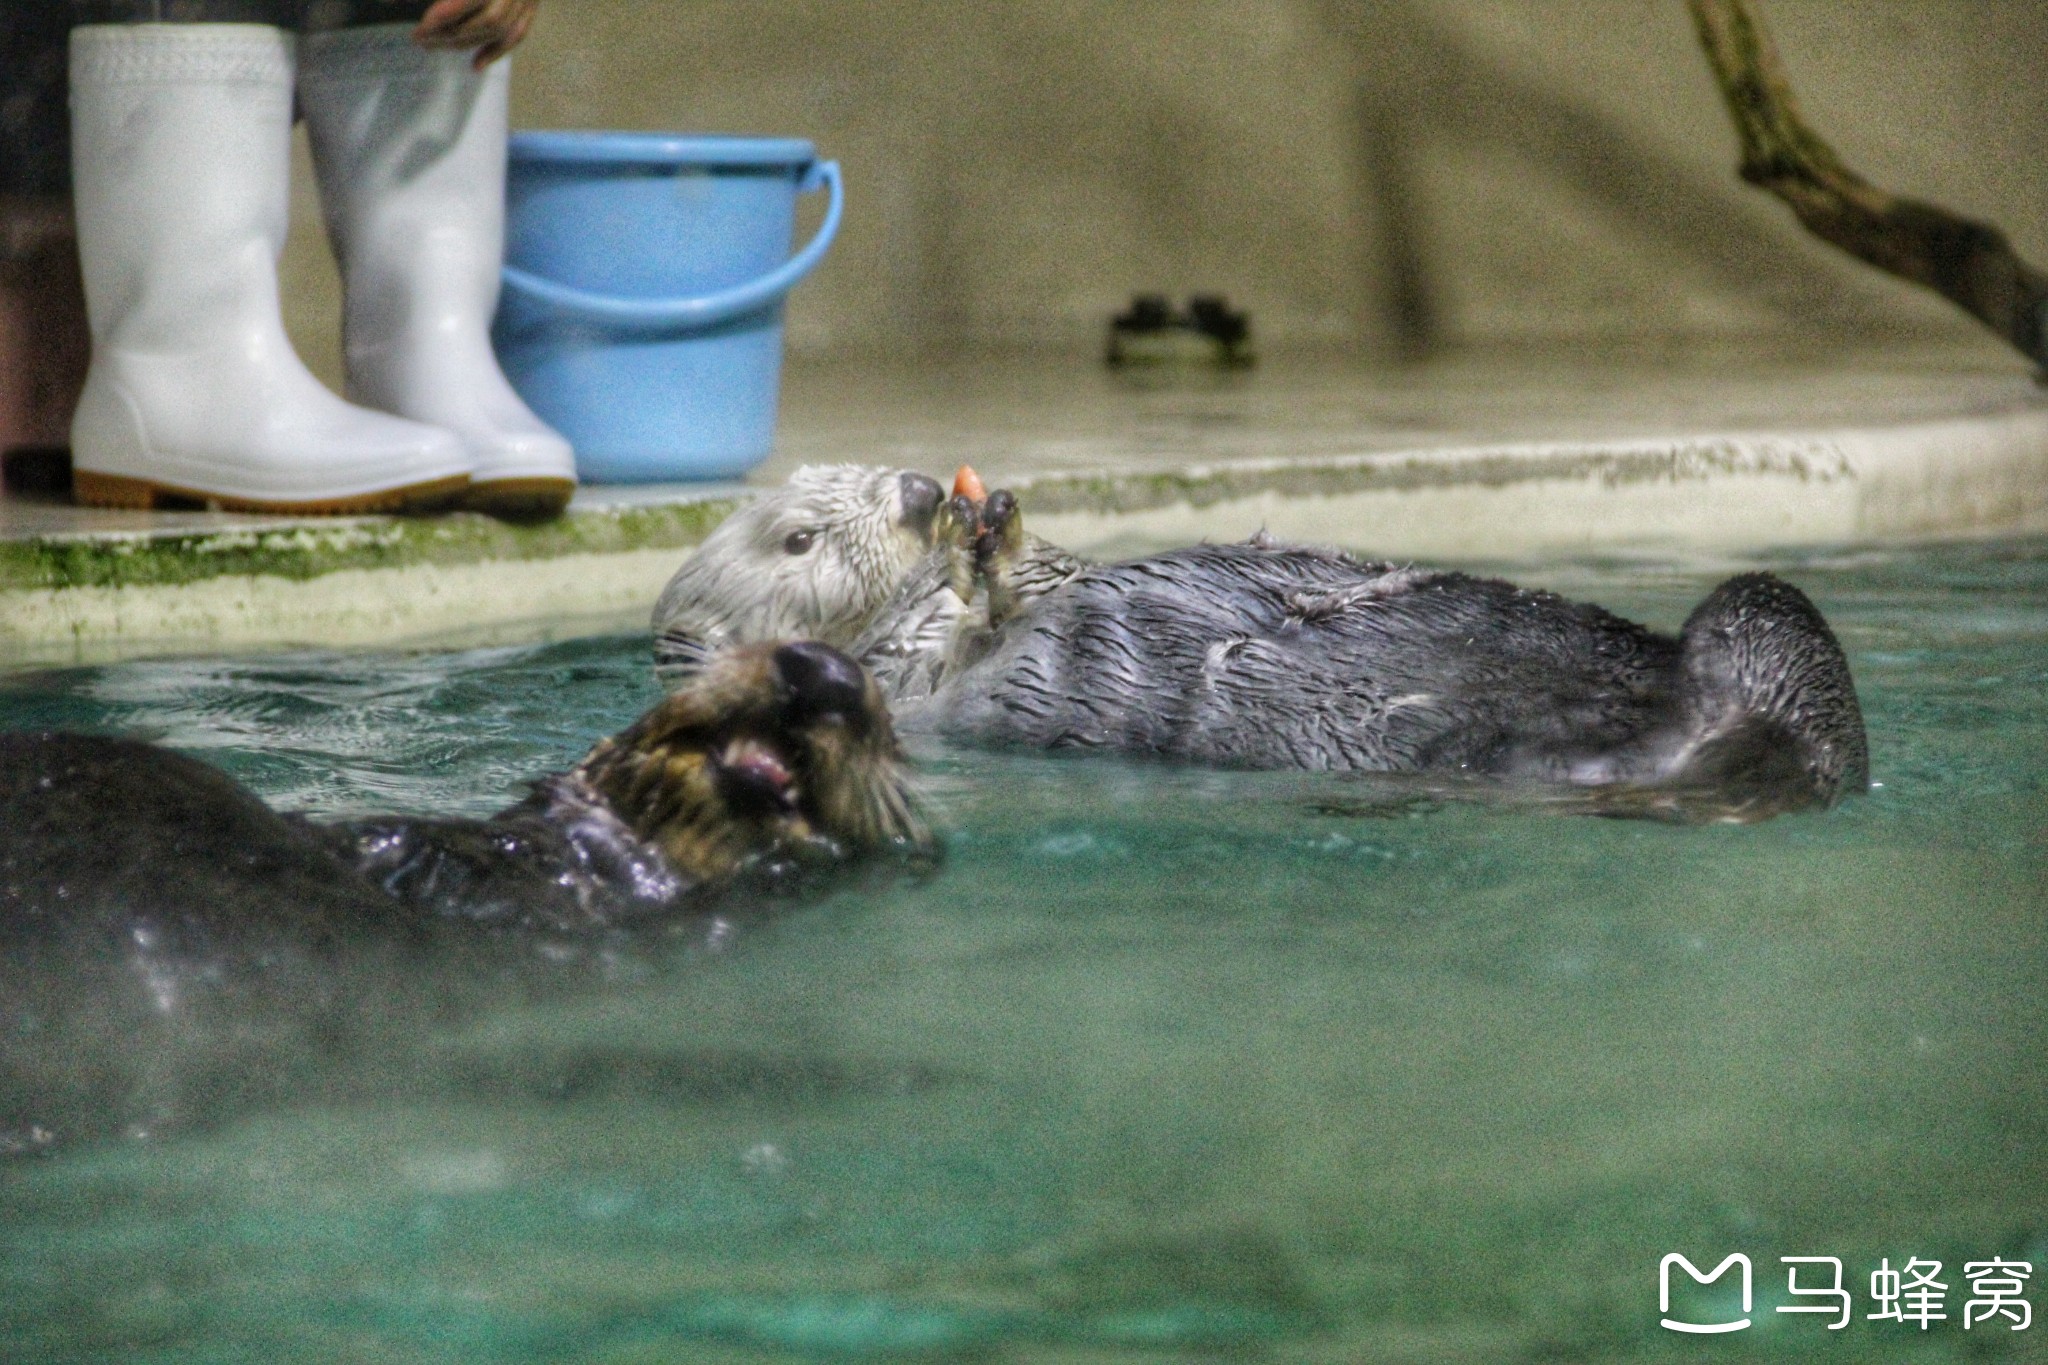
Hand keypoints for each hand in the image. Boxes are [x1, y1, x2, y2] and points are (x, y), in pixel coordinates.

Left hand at [412, 0, 539, 69]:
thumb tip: (387, 1)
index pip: (465, 1)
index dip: (442, 17)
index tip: (420, 29)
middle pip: (487, 19)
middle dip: (452, 35)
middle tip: (423, 40)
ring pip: (501, 27)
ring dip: (470, 44)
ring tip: (441, 46)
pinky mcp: (532, 1)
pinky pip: (519, 31)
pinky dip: (498, 50)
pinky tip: (475, 64)